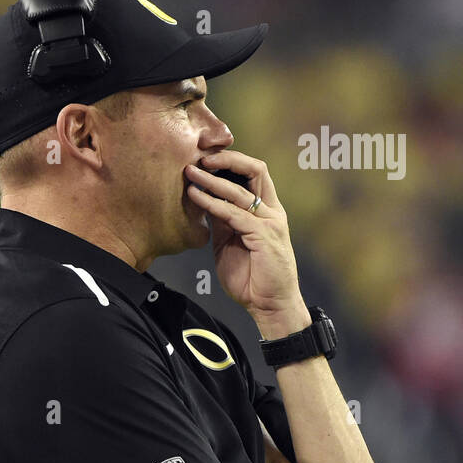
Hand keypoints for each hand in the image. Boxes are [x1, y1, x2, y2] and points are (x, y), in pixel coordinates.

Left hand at [184, 150, 309, 336]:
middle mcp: (272, 212)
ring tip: (190, 173)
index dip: (231, 162)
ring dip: (212, 180)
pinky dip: (212, 204)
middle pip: (255, 171)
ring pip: (241, 191)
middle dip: (226, 160)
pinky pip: (235, 214)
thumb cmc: (250, 277)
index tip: (206, 158)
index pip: (254, 174)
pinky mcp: (264, 237)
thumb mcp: (230, 242)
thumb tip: (203, 201)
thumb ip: (222, 221)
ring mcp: (270, 223)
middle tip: (199, 157)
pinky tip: (196, 197)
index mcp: (267, 211)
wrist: (269, 305)